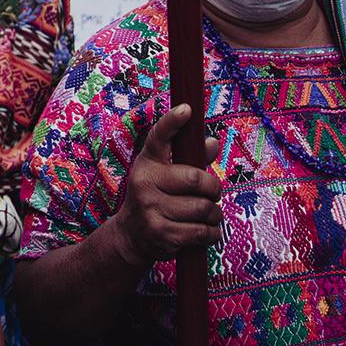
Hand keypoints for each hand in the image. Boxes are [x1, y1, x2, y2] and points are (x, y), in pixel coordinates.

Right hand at [107, 104, 222, 267]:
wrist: (132, 236)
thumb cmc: (156, 198)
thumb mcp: (167, 176)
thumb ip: (192, 159)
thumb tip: (213, 142)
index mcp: (148, 163)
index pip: (159, 137)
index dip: (173, 122)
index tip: (187, 109)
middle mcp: (144, 182)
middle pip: (197, 179)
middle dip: (213, 189)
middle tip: (211, 194)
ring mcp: (151, 208)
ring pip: (204, 208)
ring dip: (214, 215)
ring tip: (205, 216)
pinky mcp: (161, 233)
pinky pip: (203, 231)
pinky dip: (211, 233)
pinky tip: (203, 232)